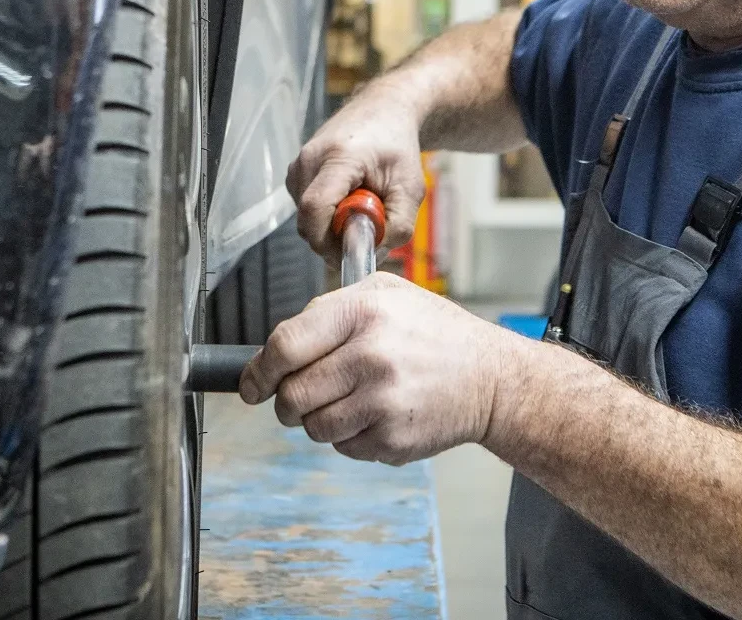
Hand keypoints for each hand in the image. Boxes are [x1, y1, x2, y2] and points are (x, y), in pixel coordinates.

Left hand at [240, 273, 530, 465]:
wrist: (490, 378)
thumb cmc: (434, 333)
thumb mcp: (385, 294)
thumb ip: (327, 312)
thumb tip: (272, 350)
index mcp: (363, 312)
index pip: (284, 346)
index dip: (258, 371)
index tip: (251, 386)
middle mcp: (371, 355)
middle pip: (292, 394)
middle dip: (286, 402)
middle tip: (299, 398)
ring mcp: (382, 401)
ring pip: (313, 427)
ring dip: (319, 420)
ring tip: (350, 402)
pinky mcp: (392, 439)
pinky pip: (342, 448)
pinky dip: (349, 437)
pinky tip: (377, 415)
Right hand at [286, 87, 425, 257]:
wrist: (383, 111)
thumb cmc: (397, 147)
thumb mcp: (411, 188)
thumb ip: (398, 225)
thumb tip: (374, 254)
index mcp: (337, 158)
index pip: (315, 209)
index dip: (329, 242)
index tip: (353, 253)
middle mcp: (309, 160)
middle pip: (308, 221)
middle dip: (335, 239)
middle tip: (368, 230)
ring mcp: (298, 166)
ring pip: (306, 220)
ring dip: (333, 227)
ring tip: (362, 206)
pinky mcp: (296, 173)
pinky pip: (306, 211)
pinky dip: (327, 216)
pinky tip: (349, 199)